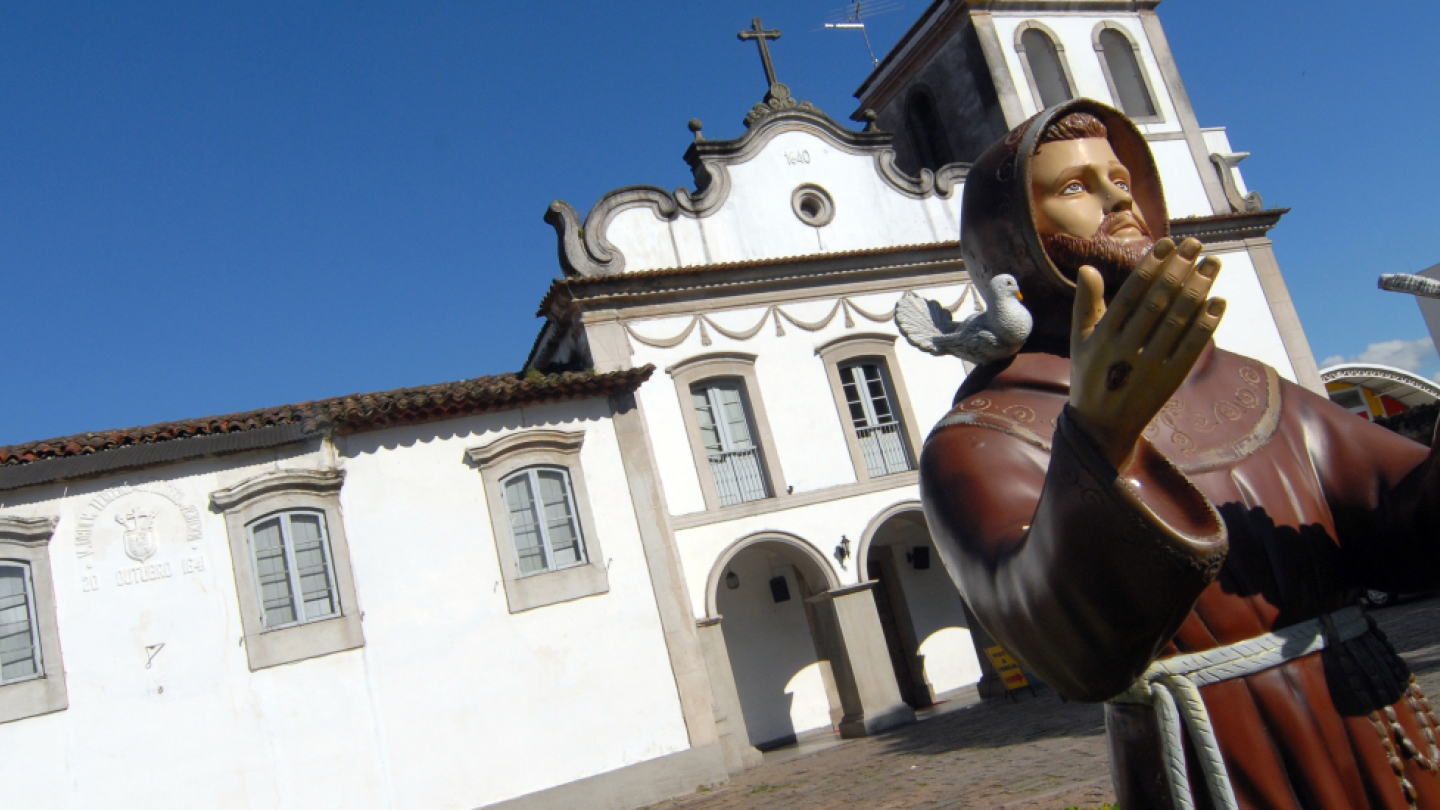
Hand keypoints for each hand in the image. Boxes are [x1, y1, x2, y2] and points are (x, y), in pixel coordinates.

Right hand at [1068, 237, 1225, 468]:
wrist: (1103, 425)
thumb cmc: (1090, 375)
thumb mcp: (1080, 340)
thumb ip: (1086, 303)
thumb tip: (1089, 267)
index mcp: (1103, 336)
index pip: (1132, 292)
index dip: (1152, 265)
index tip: (1169, 243)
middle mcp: (1126, 349)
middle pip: (1159, 301)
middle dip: (1180, 269)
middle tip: (1197, 245)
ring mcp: (1150, 365)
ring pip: (1178, 320)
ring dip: (1198, 289)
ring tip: (1212, 265)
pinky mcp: (1170, 380)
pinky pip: (1192, 347)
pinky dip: (1207, 323)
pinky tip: (1219, 302)